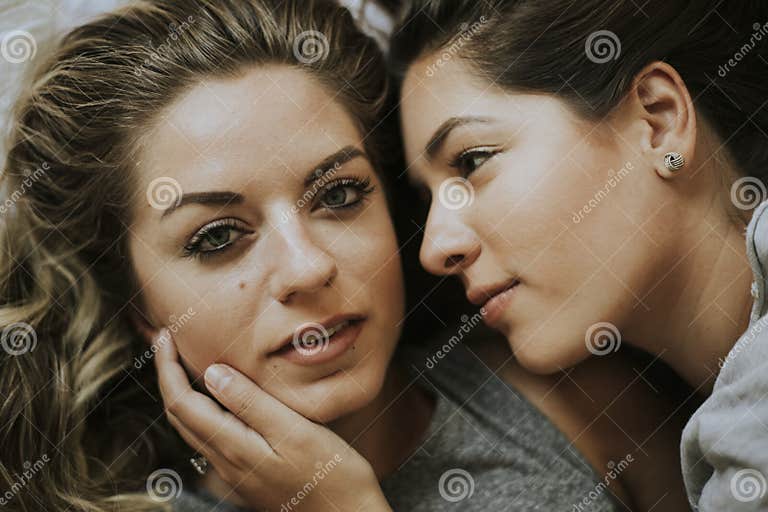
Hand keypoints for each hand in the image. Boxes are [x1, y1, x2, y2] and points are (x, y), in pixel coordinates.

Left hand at [152, 327, 390, 511]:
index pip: (181, 403)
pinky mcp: (247, 473)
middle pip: (179, 415)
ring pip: (192, 427)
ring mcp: (235, 470)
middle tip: (168, 340)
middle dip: (167, 375)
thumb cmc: (331, 475)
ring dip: (181, 392)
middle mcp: (225, 462)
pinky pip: (211, 436)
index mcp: (233, 447)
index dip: (167, 367)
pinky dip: (201, 408)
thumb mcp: (294, 431)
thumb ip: (252, 403)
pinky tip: (218, 395)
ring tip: (184, 361)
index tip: (167, 335)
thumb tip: (212, 373)